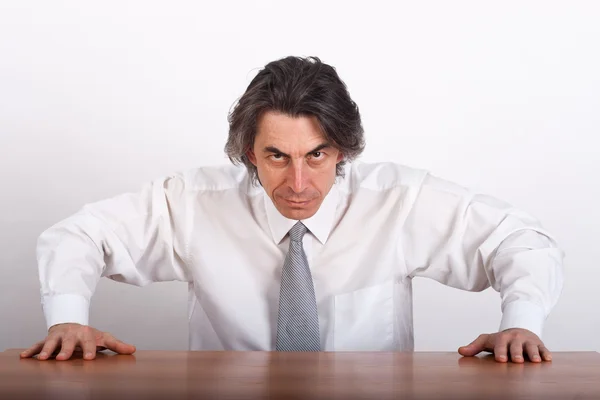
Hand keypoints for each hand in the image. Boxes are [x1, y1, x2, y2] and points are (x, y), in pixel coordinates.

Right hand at [20, 323, 135, 360]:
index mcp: (86, 334)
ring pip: (51, 343)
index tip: (90, 358)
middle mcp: (71, 335)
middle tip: (64, 358)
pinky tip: (25, 356)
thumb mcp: (104, 338)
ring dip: (47, 350)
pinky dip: (31, 350)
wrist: (71, 322)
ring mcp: (58, 337)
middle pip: (69, 342)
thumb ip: (117, 345)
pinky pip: (37, 345)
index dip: (90, 349)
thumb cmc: (88, 334)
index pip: (89, 342)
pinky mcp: (46, 340)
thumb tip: (133, 350)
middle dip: (66, 350)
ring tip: (44, 358)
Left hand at [458, 328, 551, 362]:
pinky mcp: (539, 344)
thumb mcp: (487, 340)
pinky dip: (546, 353)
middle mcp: (516, 339)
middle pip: (516, 346)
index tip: (501, 360)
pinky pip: (543, 348)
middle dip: (516, 353)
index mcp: (502, 338)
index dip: (500, 352)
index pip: (500, 345)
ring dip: (533, 354)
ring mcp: (528, 341)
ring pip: (531, 347)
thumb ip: (474, 346)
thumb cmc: (501, 340)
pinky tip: (548, 359)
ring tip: (535, 361)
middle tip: (517, 361)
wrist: (519, 329)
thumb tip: (460, 351)